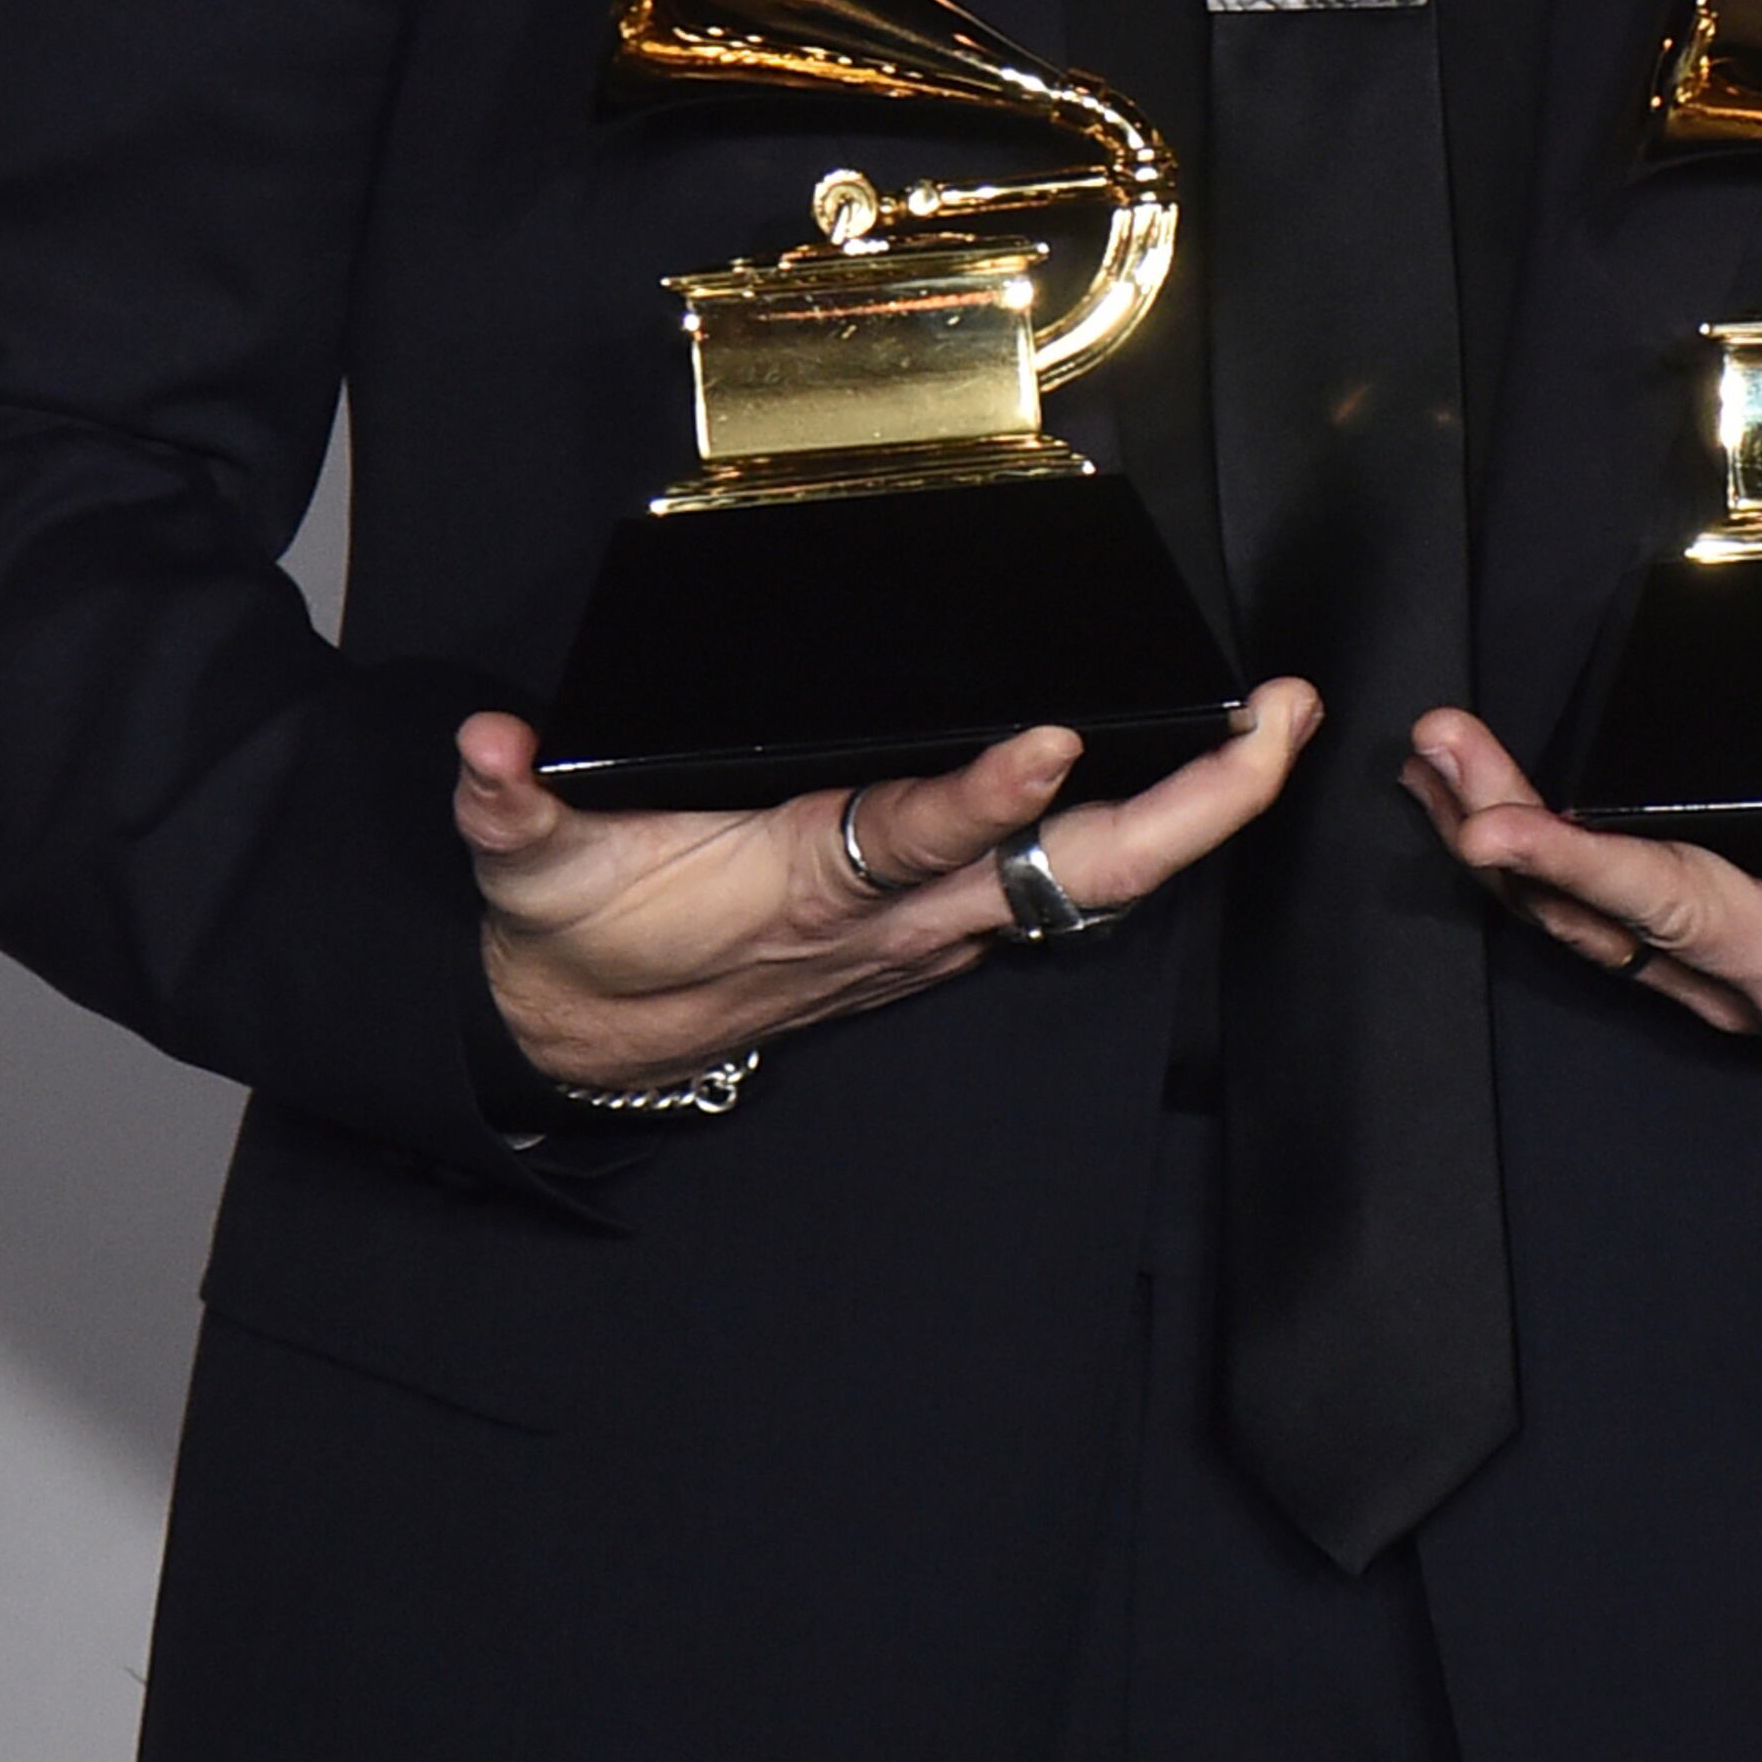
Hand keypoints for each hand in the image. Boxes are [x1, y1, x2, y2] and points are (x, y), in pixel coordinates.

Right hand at [455, 685, 1319, 1099]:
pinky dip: (1149, 832)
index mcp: (816, 883)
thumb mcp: (529, 871)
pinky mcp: (947, 924)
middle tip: (1277, 722)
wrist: (597, 1039)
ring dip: (1198, 810)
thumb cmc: (584, 939)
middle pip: (1081, 870)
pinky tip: (1203, 771)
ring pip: (1099, 877)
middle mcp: (907, 912)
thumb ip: (512, 807)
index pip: (922, 837)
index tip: (1054, 739)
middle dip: (1194, 806)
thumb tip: (484, 751)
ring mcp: (941, 926)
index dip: (988, 795)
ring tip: (1275, 722)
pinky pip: (1074, 883)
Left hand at [1401, 710, 1761, 1111]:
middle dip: (1584, 863)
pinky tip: (1445, 794)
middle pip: (1684, 919)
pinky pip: (1582, 914)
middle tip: (1496, 809)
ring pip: (1604, 916)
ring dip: (1512, 846)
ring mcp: (1734, 974)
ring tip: (1435, 767)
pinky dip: (1510, 858)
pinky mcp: (1692, 958)